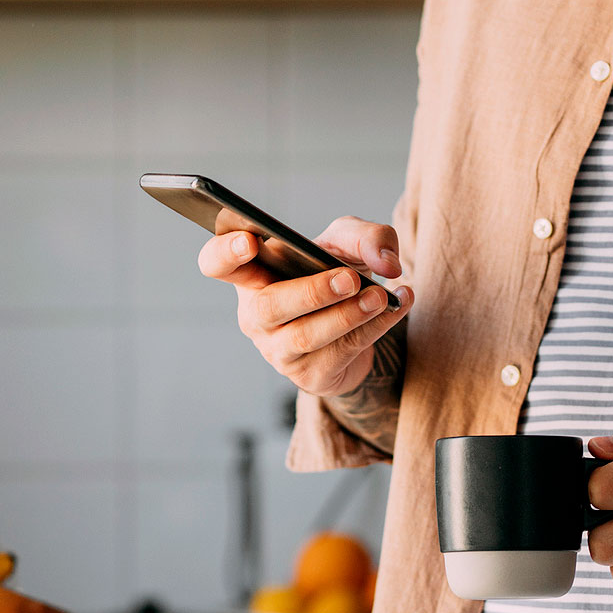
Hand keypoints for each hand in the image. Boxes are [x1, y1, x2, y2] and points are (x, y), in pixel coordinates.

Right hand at [199, 216, 413, 396]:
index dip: (224, 253)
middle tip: (349, 279)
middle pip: (268, 307)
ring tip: (380, 296)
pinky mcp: (308, 375)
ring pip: (305, 337)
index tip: (249, 242)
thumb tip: (387, 262)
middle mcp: (256, 314)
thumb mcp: (347, 242)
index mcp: (252, 273)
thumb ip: (366, 236)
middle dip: (311, 292)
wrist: (356, 323)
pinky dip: (373, 328)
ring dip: (347, 316)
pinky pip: (339, 353)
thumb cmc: (334, 272)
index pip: (216, 263)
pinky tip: (396, 308)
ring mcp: (278, 350)